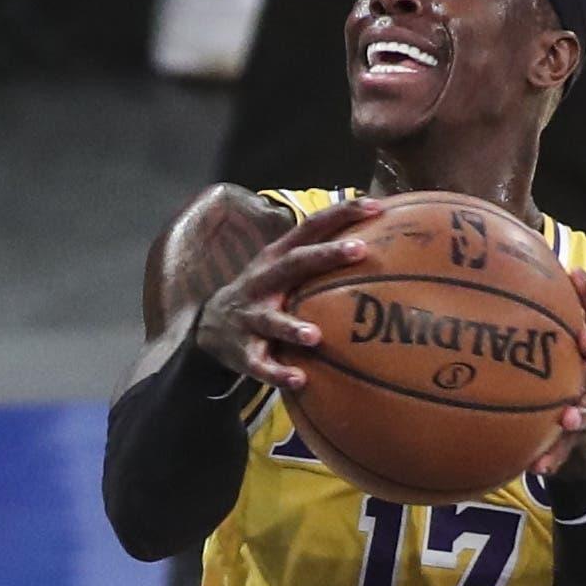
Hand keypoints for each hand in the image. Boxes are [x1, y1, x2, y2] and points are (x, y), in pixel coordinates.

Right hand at [194, 195, 380, 388]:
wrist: (209, 326)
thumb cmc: (264, 293)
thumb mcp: (283, 269)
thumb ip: (318, 256)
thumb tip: (375, 243)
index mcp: (277, 258)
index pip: (311, 227)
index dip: (342, 213)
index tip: (376, 206)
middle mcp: (263, 281)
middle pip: (294, 263)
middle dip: (326, 255)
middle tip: (359, 249)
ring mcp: (250, 316)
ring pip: (270, 321)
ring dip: (291, 327)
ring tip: (315, 336)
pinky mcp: (243, 350)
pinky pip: (260, 364)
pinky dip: (278, 372)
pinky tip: (298, 379)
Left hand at [532, 269, 585, 479]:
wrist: (585, 438)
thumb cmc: (563, 377)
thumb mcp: (555, 349)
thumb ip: (538, 319)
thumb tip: (503, 269)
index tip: (574, 275)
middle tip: (583, 340)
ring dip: (582, 411)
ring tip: (567, 414)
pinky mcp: (581, 442)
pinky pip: (568, 451)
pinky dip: (553, 458)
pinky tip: (536, 467)